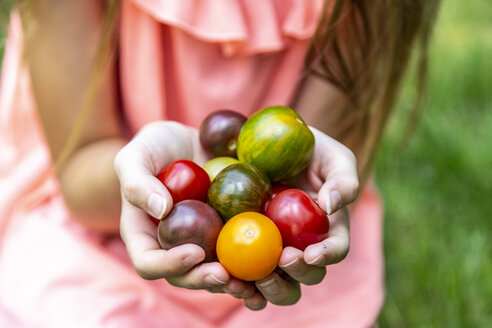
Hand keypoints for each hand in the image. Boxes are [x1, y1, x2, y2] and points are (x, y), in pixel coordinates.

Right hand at [113, 121, 257, 304]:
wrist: (190, 141)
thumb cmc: (154, 147)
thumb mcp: (136, 156)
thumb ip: (138, 182)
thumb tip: (161, 210)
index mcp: (146, 236)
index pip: (149, 263)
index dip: (169, 265)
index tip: (195, 252)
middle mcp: (174, 246)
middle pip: (185, 277)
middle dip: (205, 281)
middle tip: (227, 275)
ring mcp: (203, 242)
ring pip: (216, 274)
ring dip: (234, 284)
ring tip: (253, 282)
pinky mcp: (229, 233)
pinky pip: (241, 254)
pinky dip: (256, 263)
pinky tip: (275, 262)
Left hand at [250, 127, 357, 307]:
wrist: (267, 142)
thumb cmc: (307, 148)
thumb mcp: (332, 155)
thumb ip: (343, 179)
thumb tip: (332, 206)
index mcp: (328, 228)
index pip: (335, 249)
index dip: (327, 256)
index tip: (312, 254)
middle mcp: (303, 245)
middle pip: (308, 275)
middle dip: (298, 274)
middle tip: (282, 259)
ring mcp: (274, 250)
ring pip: (279, 285)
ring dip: (270, 288)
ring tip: (256, 277)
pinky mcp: (247, 249)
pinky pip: (246, 277)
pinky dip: (241, 286)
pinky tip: (230, 280)